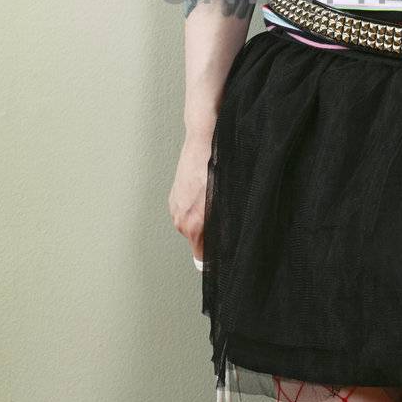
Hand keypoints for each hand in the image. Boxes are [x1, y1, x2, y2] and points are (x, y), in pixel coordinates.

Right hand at [168, 130, 215, 270]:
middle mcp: (180, 220)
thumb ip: (224, 227)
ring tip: (215, 203)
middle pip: (198, 242)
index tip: (224, 257)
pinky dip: (197, 209)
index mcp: (194, 225)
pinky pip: (187, 213)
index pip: (203, 258)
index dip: (216, 259)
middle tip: (226, 221)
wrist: (203, 141)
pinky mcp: (173, 198)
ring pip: (192, 227)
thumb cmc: (218, 168)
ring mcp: (175, 209)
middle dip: (211, 236)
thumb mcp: (226, 202)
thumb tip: (227, 243)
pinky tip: (206, 195)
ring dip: (204, 221)